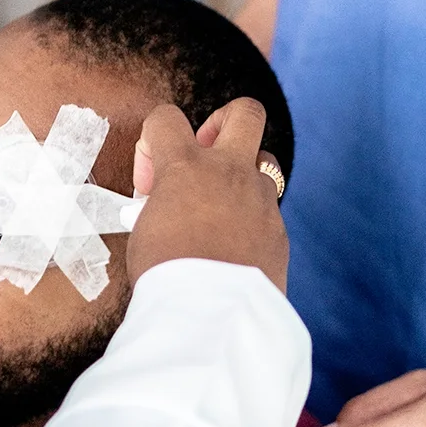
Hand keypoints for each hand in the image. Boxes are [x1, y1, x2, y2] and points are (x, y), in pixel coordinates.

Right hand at [126, 98, 288, 292]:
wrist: (210, 315)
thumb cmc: (166, 276)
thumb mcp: (146, 231)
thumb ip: (160, 204)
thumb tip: (168, 205)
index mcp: (185, 167)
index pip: (165, 118)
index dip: (152, 141)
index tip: (149, 181)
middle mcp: (228, 172)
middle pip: (245, 112)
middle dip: (224, 122)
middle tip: (205, 153)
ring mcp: (260, 198)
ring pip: (264, 163)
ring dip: (241, 177)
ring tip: (220, 210)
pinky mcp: (279, 230)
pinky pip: (268, 211)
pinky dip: (251, 221)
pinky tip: (234, 249)